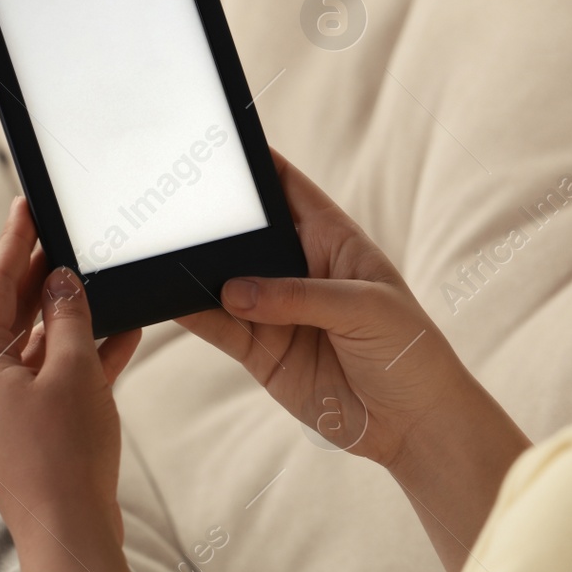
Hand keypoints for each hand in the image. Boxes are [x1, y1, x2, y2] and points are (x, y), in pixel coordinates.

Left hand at [0, 197, 146, 571]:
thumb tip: (63, 280)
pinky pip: (56, 376)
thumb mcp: (72, 371)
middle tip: (67, 232)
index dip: (15, 242)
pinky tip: (122, 330)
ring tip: (99, 274)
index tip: (26, 205)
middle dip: (44, 274)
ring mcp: (6, 407)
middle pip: (13, 311)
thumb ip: (68, 317)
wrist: (68, 534)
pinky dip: (84, 354)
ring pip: (38, 343)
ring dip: (71, 314)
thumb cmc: (64, 454)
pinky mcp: (33, 429)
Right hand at [178, 151, 528, 571]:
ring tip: (158, 252)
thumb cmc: (409, 354)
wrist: (414, 428)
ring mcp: (275, 310)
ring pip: (222, 280)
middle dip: (209, 218)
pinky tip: (166, 299)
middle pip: (244, 233)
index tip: (214, 143)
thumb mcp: (365, 311)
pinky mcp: (261, 351)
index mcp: (332, 239)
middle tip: (169, 201)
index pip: (285, 187)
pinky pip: (217, 326)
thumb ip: (299, 297)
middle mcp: (297, 269)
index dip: (253, 163)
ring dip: (194, 269)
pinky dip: (191, 313)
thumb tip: (234, 291)